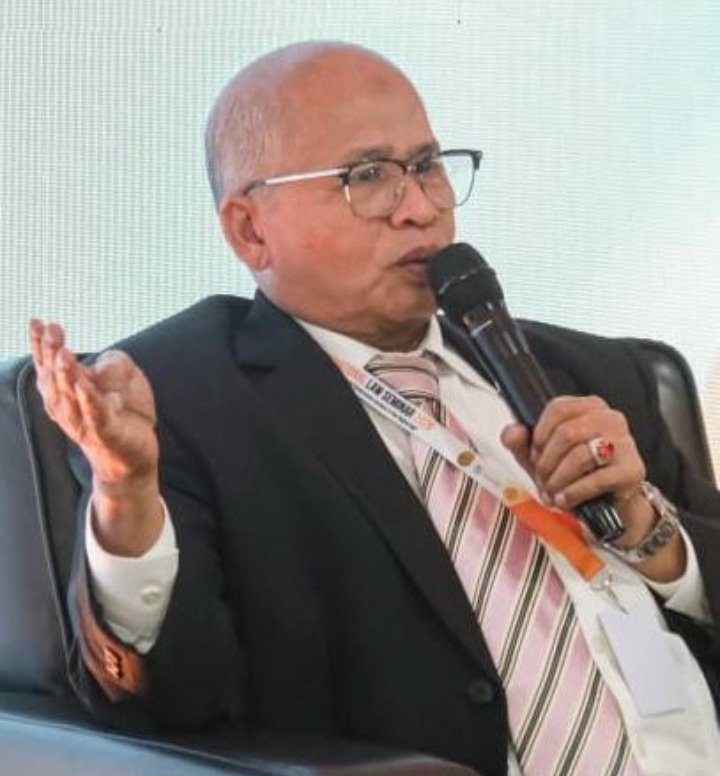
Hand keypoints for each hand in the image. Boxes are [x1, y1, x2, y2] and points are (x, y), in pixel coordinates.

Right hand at [30, 320, 162, 554]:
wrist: (131, 459)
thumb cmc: (120, 416)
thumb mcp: (120, 381)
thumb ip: (111, 364)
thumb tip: (103, 364)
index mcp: (64, 394)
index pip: (47, 365)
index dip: (40, 344)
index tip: (38, 322)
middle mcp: (67, 407)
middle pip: (54, 377)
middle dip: (51, 352)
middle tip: (52, 330)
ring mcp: (85, 421)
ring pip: (70, 395)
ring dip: (66, 374)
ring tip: (64, 353)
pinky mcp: (106, 432)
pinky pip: (95, 415)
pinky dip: (88, 400)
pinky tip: (84, 385)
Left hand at [501, 395, 684, 580]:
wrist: (608, 505)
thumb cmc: (574, 474)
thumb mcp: (542, 456)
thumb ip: (521, 442)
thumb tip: (511, 432)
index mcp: (589, 406)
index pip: (558, 408)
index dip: (539, 434)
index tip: (533, 455)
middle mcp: (610, 418)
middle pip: (567, 433)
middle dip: (546, 462)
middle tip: (542, 480)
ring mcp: (625, 443)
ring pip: (580, 456)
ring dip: (558, 480)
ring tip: (552, 492)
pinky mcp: (632, 469)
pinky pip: (596, 479)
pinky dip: (574, 493)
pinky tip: (565, 500)